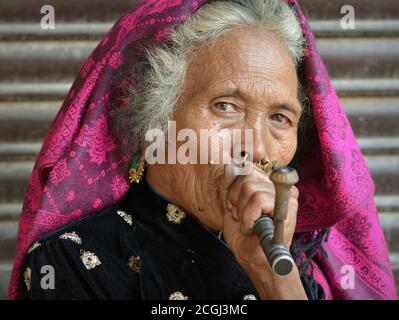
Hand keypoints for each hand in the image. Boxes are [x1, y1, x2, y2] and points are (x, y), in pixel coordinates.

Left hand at [216, 162, 305, 298]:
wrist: (254, 257)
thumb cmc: (244, 233)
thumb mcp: (231, 202)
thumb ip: (231, 182)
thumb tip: (229, 164)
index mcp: (266, 181)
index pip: (246, 168)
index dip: (233, 189)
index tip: (235, 207)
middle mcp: (279, 185)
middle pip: (247, 175)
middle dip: (236, 200)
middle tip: (242, 217)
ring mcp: (287, 194)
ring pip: (252, 188)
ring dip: (242, 211)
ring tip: (248, 223)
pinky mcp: (289, 206)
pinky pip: (260, 200)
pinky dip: (248, 217)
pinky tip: (252, 227)